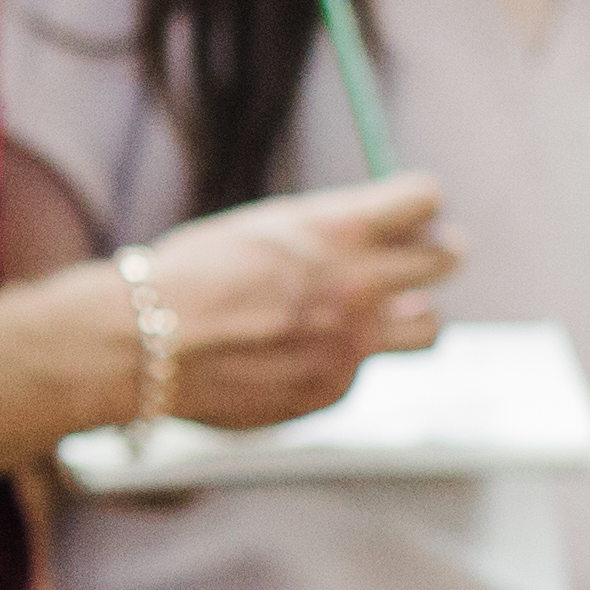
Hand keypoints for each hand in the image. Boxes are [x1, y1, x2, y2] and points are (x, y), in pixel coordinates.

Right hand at [137, 176, 457, 429]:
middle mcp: (358, 284)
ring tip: (379, 312)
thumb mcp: (265, 227)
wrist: (144, 343)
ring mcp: (351, 343)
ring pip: (429, 325)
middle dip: (439, 252)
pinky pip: (363, 369)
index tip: (408, 212)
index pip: (425, 199)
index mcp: (338, 228)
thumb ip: (328, 231)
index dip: (419, 204)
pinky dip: (342, 359)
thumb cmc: (192, 274)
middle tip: (426, 256)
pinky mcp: (334, 390)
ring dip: (412, 314)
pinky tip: (294, 353)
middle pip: (446, 257)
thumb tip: (376, 230)